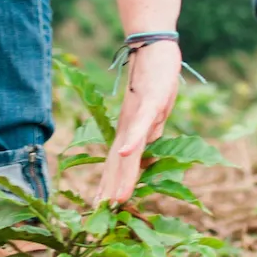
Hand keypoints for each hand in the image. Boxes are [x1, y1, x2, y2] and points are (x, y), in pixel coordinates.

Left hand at [94, 38, 182, 205]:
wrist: (153, 43)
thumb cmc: (155, 75)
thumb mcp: (156, 108)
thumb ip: (149, 127)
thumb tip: (144, 145)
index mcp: (131, 127)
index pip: (118, 160)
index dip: (110, 182)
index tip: (102, 206)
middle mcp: (129, 124)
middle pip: (119, 161)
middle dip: (111, 187)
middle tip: (100, 213)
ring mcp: (139, 114)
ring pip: (128, 149)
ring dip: (120, 174)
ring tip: (113, 198)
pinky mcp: (150, 102)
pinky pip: (141, 124)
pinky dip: (133, 140)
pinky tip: (125, 154)